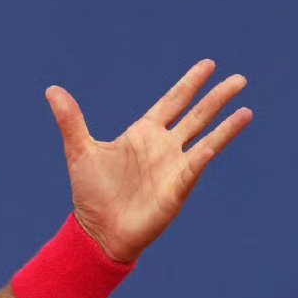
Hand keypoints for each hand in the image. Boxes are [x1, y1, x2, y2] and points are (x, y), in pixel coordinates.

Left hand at [47, 59, 252, 262]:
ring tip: (246, 106)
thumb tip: (52, 90)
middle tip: (237, 79)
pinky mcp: (177, 188)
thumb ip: (71, 121)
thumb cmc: (90, 195)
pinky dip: (209, 151)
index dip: (190, 84)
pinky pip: (197, 165)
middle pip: (196, 115)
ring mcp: (173, 167)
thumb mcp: (80, 152)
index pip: (173, 102)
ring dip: (225, 123)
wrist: (98, 232)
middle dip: (216, 97)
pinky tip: (222, 137)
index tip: (208, 65)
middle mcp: (163, 148)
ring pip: (206, 138)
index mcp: (143, 134)